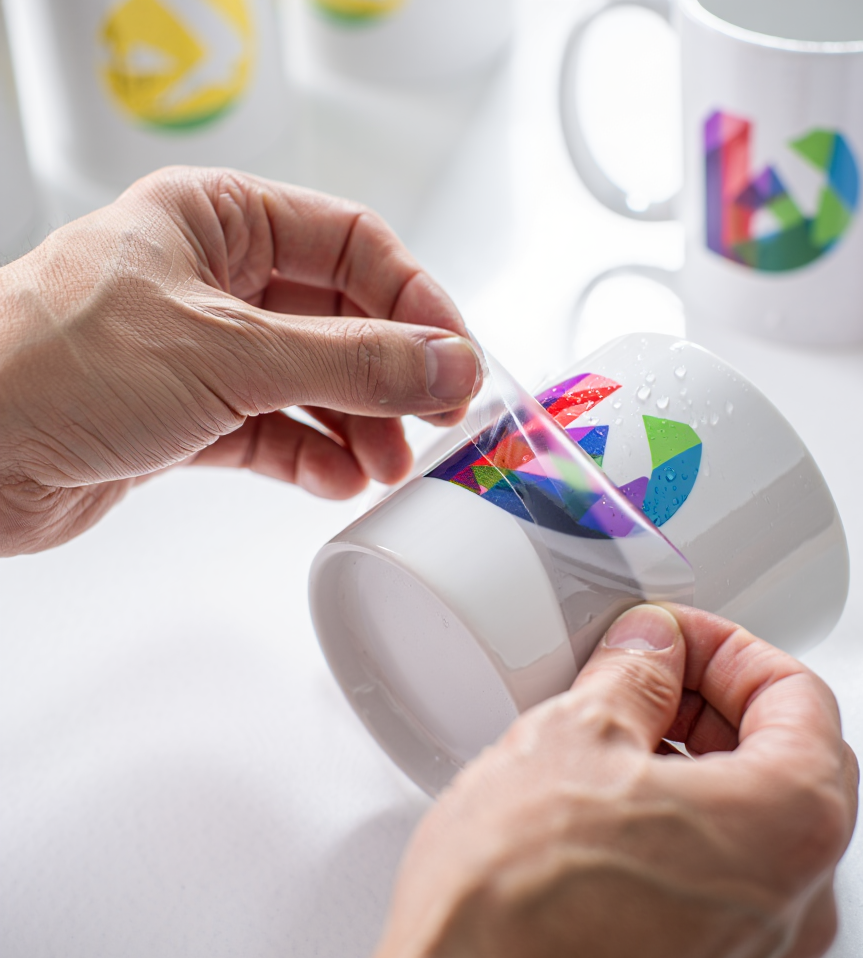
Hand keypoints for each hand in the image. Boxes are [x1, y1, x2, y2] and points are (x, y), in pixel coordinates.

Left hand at [0, 167, 480, 554]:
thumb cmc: (54, 365)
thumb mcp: (230, 352)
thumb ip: (352, 362)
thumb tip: (446, 362)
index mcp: (218, 219)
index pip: (353, 245)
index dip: (415, 301)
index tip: (455, 359)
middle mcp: (215, 279)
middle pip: (341, 318)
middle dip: (390, 374)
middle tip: (432, 420)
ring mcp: (204, 350)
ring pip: (314, 380)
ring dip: (359, 424)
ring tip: (385, 465)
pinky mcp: (190, 416)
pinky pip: (277, 431)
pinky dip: (312, 456)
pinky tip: (336, 481)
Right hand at [333, 604, 858, 957]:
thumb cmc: (516, 904)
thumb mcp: (574, 736)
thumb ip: (634, 673)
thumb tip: (651, 650)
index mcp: (788, 822)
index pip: (799, 696)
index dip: (732, 650)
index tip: (680, 640)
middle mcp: (796, 899)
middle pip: (792, 759)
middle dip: (720, 703)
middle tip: (653, 676)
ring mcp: (756, 951)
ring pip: (760, 822)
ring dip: (703, 764)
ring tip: (623, 739)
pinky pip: (728, 879)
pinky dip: (689, 827)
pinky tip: (617, 809)